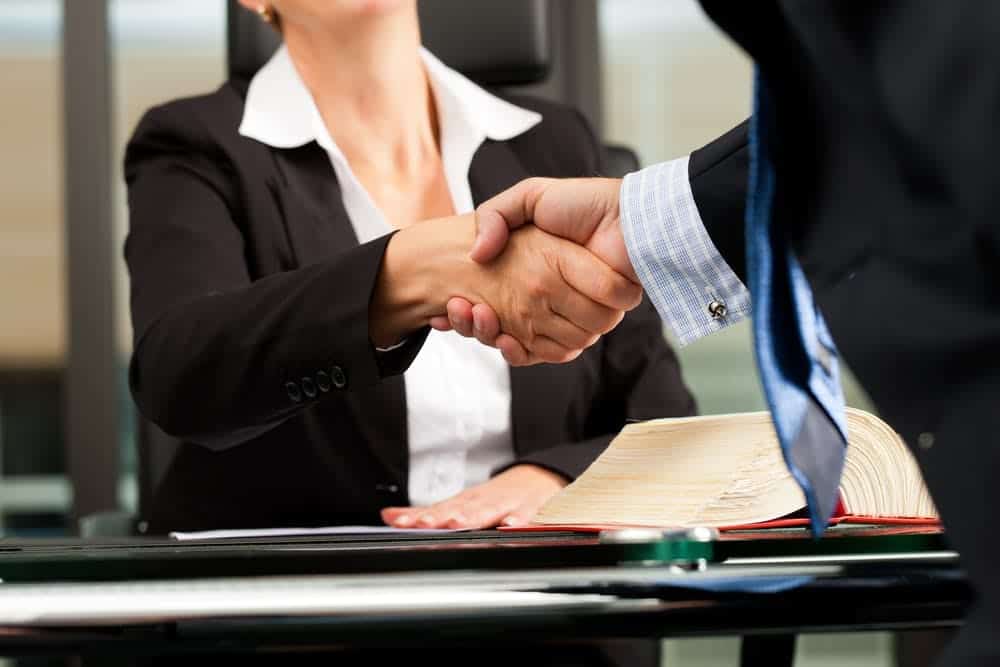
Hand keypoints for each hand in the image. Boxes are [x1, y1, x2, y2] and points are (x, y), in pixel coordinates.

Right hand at [373, 214, 640, 363]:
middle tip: (451, 310)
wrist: (628, 219)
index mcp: (532, 269)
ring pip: (514, 340)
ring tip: (473, 314)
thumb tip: (476, 254)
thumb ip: (497, 215)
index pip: (489, 297)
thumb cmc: (583, 203)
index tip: (444, 304)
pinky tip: (501, 337)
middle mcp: (544, 295)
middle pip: (495, 323)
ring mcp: (562, 314)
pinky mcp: (581, 327)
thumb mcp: (531, 196)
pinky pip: (546, 352)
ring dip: (486, 333)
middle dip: (470, 323)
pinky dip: (518, 351)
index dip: (466, 307)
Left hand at [380, 465, 567, 528]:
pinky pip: (527, 516)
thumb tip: (388, 516)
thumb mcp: (460, 502)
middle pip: (460, 509)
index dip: (417, 517)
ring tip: (458, 523)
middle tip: (426, 523)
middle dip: (442, 517)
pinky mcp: (531, 509)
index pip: (437, 510)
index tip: (397, 523)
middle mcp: (482, 501)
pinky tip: (510, 525)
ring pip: (489, 510)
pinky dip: (519, 520)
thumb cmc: (496, 496)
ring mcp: (507, 504)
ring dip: (473, 517)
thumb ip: (425, 513)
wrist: (540, 477)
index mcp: (464, 502)